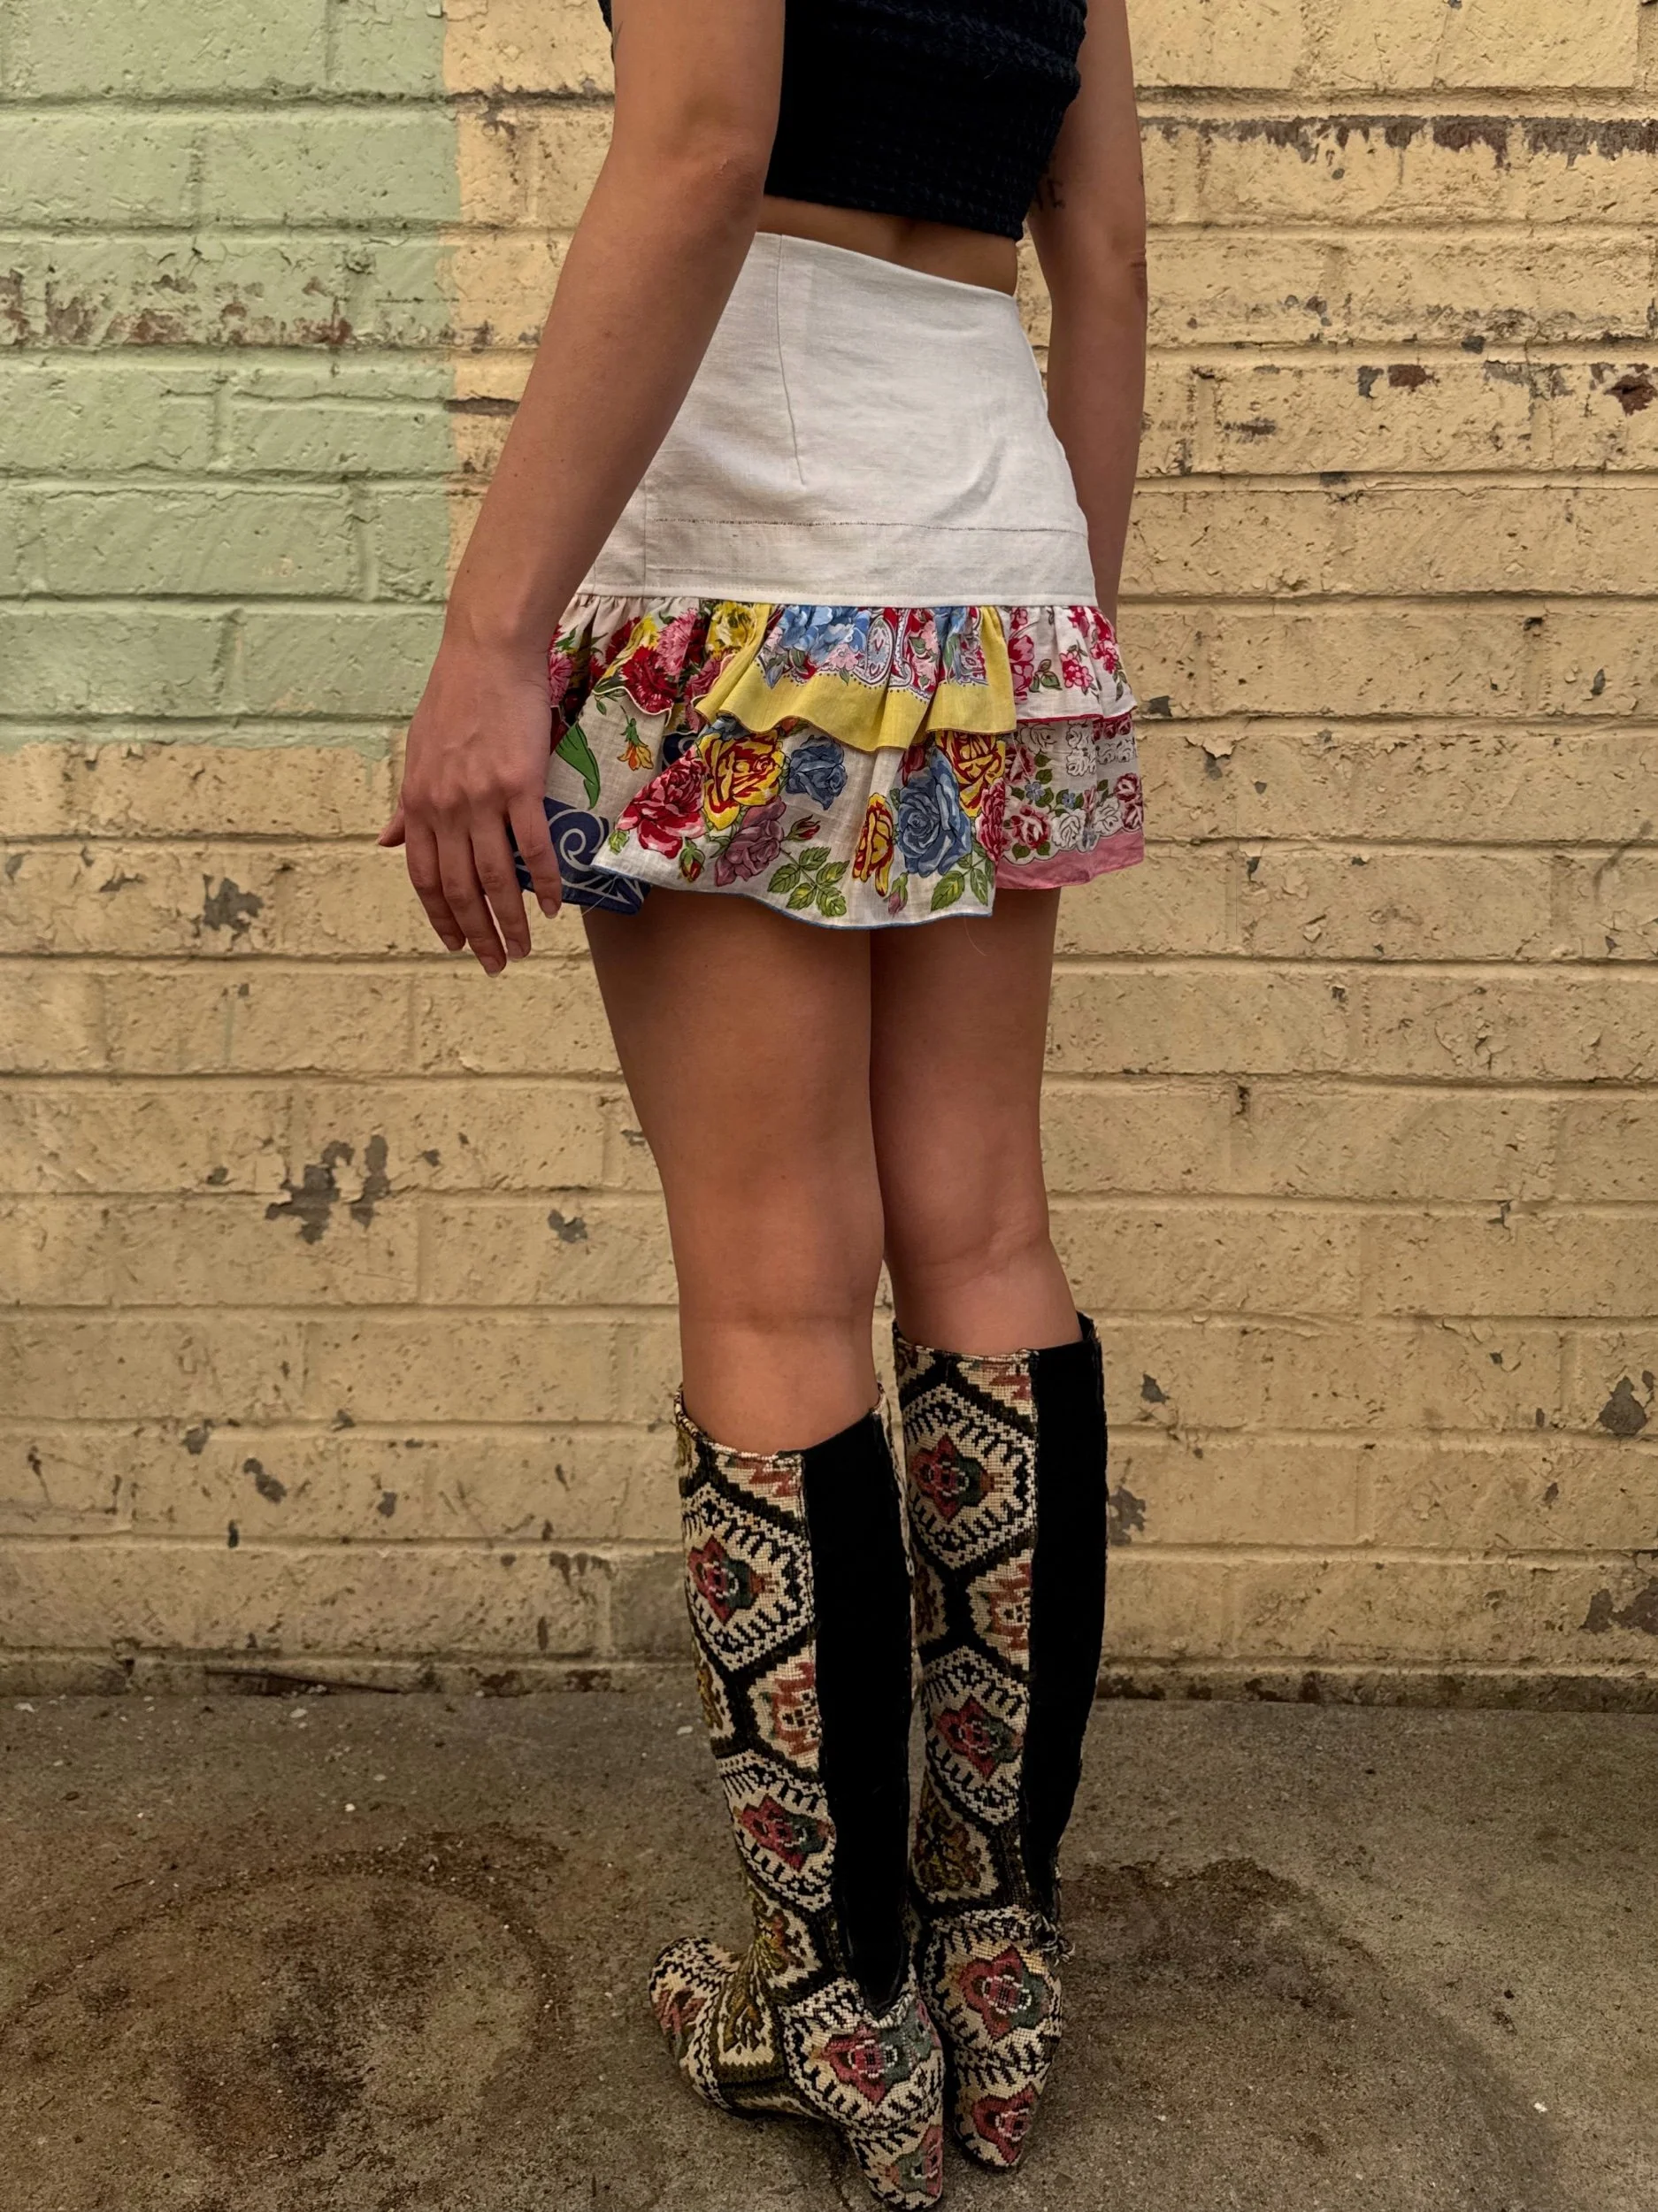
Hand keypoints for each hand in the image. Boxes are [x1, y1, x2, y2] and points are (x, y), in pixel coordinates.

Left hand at [380, 631, 562, 973]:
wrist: (486, 653)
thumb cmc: (454, 697)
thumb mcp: (416, 754)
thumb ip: (407, 805)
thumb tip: (386, 842)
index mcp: (417, 803)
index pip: (424, 877)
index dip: (439, 917)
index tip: (454, 945)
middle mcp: (444, 807)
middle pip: (459, 889)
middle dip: (476, 934)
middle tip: (494, 964)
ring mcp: (481, 798)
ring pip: (494, 879)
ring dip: (510, 922)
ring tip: (522, 950)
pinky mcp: (519, 786)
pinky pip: (533, 848)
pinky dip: (543, 884)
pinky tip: (552, 907)